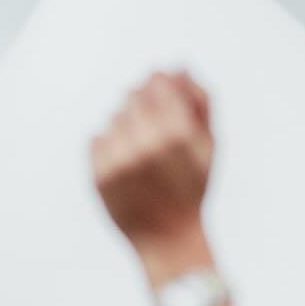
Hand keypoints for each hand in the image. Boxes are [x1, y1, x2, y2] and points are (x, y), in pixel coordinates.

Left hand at [90, 71, 214, 267]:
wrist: (168, 239)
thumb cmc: (191, 188)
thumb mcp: (208, 144)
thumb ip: (200, 100)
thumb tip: (179, 67)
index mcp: (178, 131)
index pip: (156, 81)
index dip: (158, 87)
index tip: (162, 101)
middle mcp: (147, 143)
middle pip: (132, 95)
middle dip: (142, 107)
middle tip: (152, 133)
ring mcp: (120, 160)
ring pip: (113, 118)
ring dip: (125, 129)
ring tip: (140, 156)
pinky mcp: (99, 175)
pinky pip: (96, 139)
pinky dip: (108, 148)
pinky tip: (124, 168)